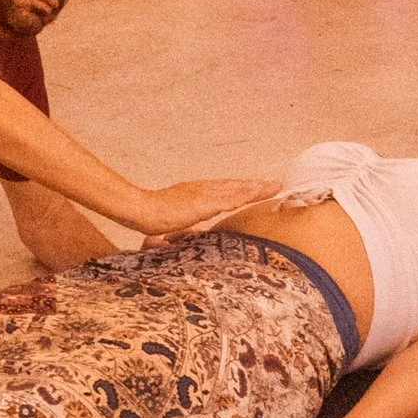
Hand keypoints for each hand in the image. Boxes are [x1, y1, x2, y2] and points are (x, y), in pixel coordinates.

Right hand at [132, 178, 274, 239]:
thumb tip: (186, 233)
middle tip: (275, 184)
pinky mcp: (206, 201)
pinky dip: (248, 194)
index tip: (256, 189)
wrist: (142, 210)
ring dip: (257, 188)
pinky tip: (261, 193)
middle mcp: (204, 188)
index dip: (241, 189)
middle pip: (235, 186)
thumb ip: (183, 225)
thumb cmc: (151, 216)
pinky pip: (233, 197)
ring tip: (275, 186)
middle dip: (255, 186)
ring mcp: (206, 193)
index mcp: (197, 193)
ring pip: (237, 189)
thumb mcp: (173, 221)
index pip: (224, 190)